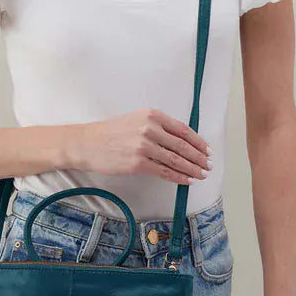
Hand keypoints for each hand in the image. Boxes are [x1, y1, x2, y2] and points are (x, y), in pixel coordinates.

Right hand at [73, 109, 211, 184]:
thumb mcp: (136, 120)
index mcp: (152, 115)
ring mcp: (144, 146)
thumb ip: (157, 126)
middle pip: (182, 146)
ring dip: (192, 169)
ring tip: (201, 175)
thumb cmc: (111, 132)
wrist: (88, 143)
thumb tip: (180, 140)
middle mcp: (150, 129)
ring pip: (175, 160)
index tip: (207, 150)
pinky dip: (178, 177)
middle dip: (198, 158)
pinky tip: (187, 180)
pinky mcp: (138, 163)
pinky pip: (164, 172)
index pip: (183, 130)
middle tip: (208, 165)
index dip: (198, 142)